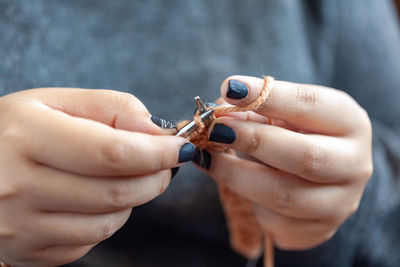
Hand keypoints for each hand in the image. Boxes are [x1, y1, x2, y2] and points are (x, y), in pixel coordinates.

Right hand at [0, 88, 193, 265]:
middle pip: (116, 192)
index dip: (156, 152)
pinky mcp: (28, 252)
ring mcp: (21, 226)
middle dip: (155, 177)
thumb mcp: (59, 102)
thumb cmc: (21, 130)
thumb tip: (158, 132)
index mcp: (27, 136)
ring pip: (108, 222)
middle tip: (163, 162)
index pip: (112, 153)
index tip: (180, 148)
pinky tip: (96, 197)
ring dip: (134, 198)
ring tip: (125, 176)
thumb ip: (113, 108)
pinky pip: (90, 241)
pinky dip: (109, 218)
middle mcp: (18, 186)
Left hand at [194, 76, 372, 249]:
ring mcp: (340, 203)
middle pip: (305, 157)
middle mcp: (354, 164)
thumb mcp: (284, 115)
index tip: (231, 87)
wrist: (320, 174)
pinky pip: (277, 223)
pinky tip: (237, 186)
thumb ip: (255, 111)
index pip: (310, 105)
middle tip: (217, 129)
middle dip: (253, 141)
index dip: (268, 96)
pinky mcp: (319, 231)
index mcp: (349, 122)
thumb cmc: (296, 135)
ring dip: (237, 175)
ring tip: (208, 158)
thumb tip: (218, 114)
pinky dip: (249, 204)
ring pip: (284, 196)